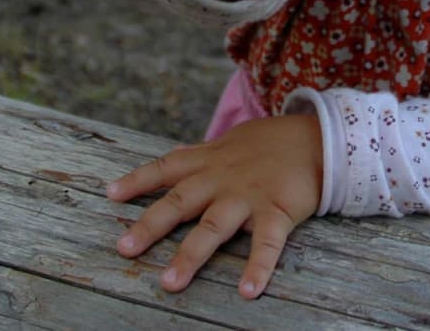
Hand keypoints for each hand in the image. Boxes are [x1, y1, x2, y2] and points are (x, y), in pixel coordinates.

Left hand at [107, 114, 322, 297]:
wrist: (319, 137)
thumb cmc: (273, 143)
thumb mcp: (233, 141)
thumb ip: (204, 154)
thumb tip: (176, 158)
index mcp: (210, 160)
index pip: (166, 167)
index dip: (138, 180)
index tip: (110, 194)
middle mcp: (223, 178)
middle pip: (180, 202)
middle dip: (150, 225)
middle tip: (124, 248)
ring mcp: (249, 195)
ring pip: (214, 226)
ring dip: (191, 255)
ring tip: (170, 282)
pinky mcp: (278, 210)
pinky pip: (267, 243)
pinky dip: (258, 267)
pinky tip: (248, 291)